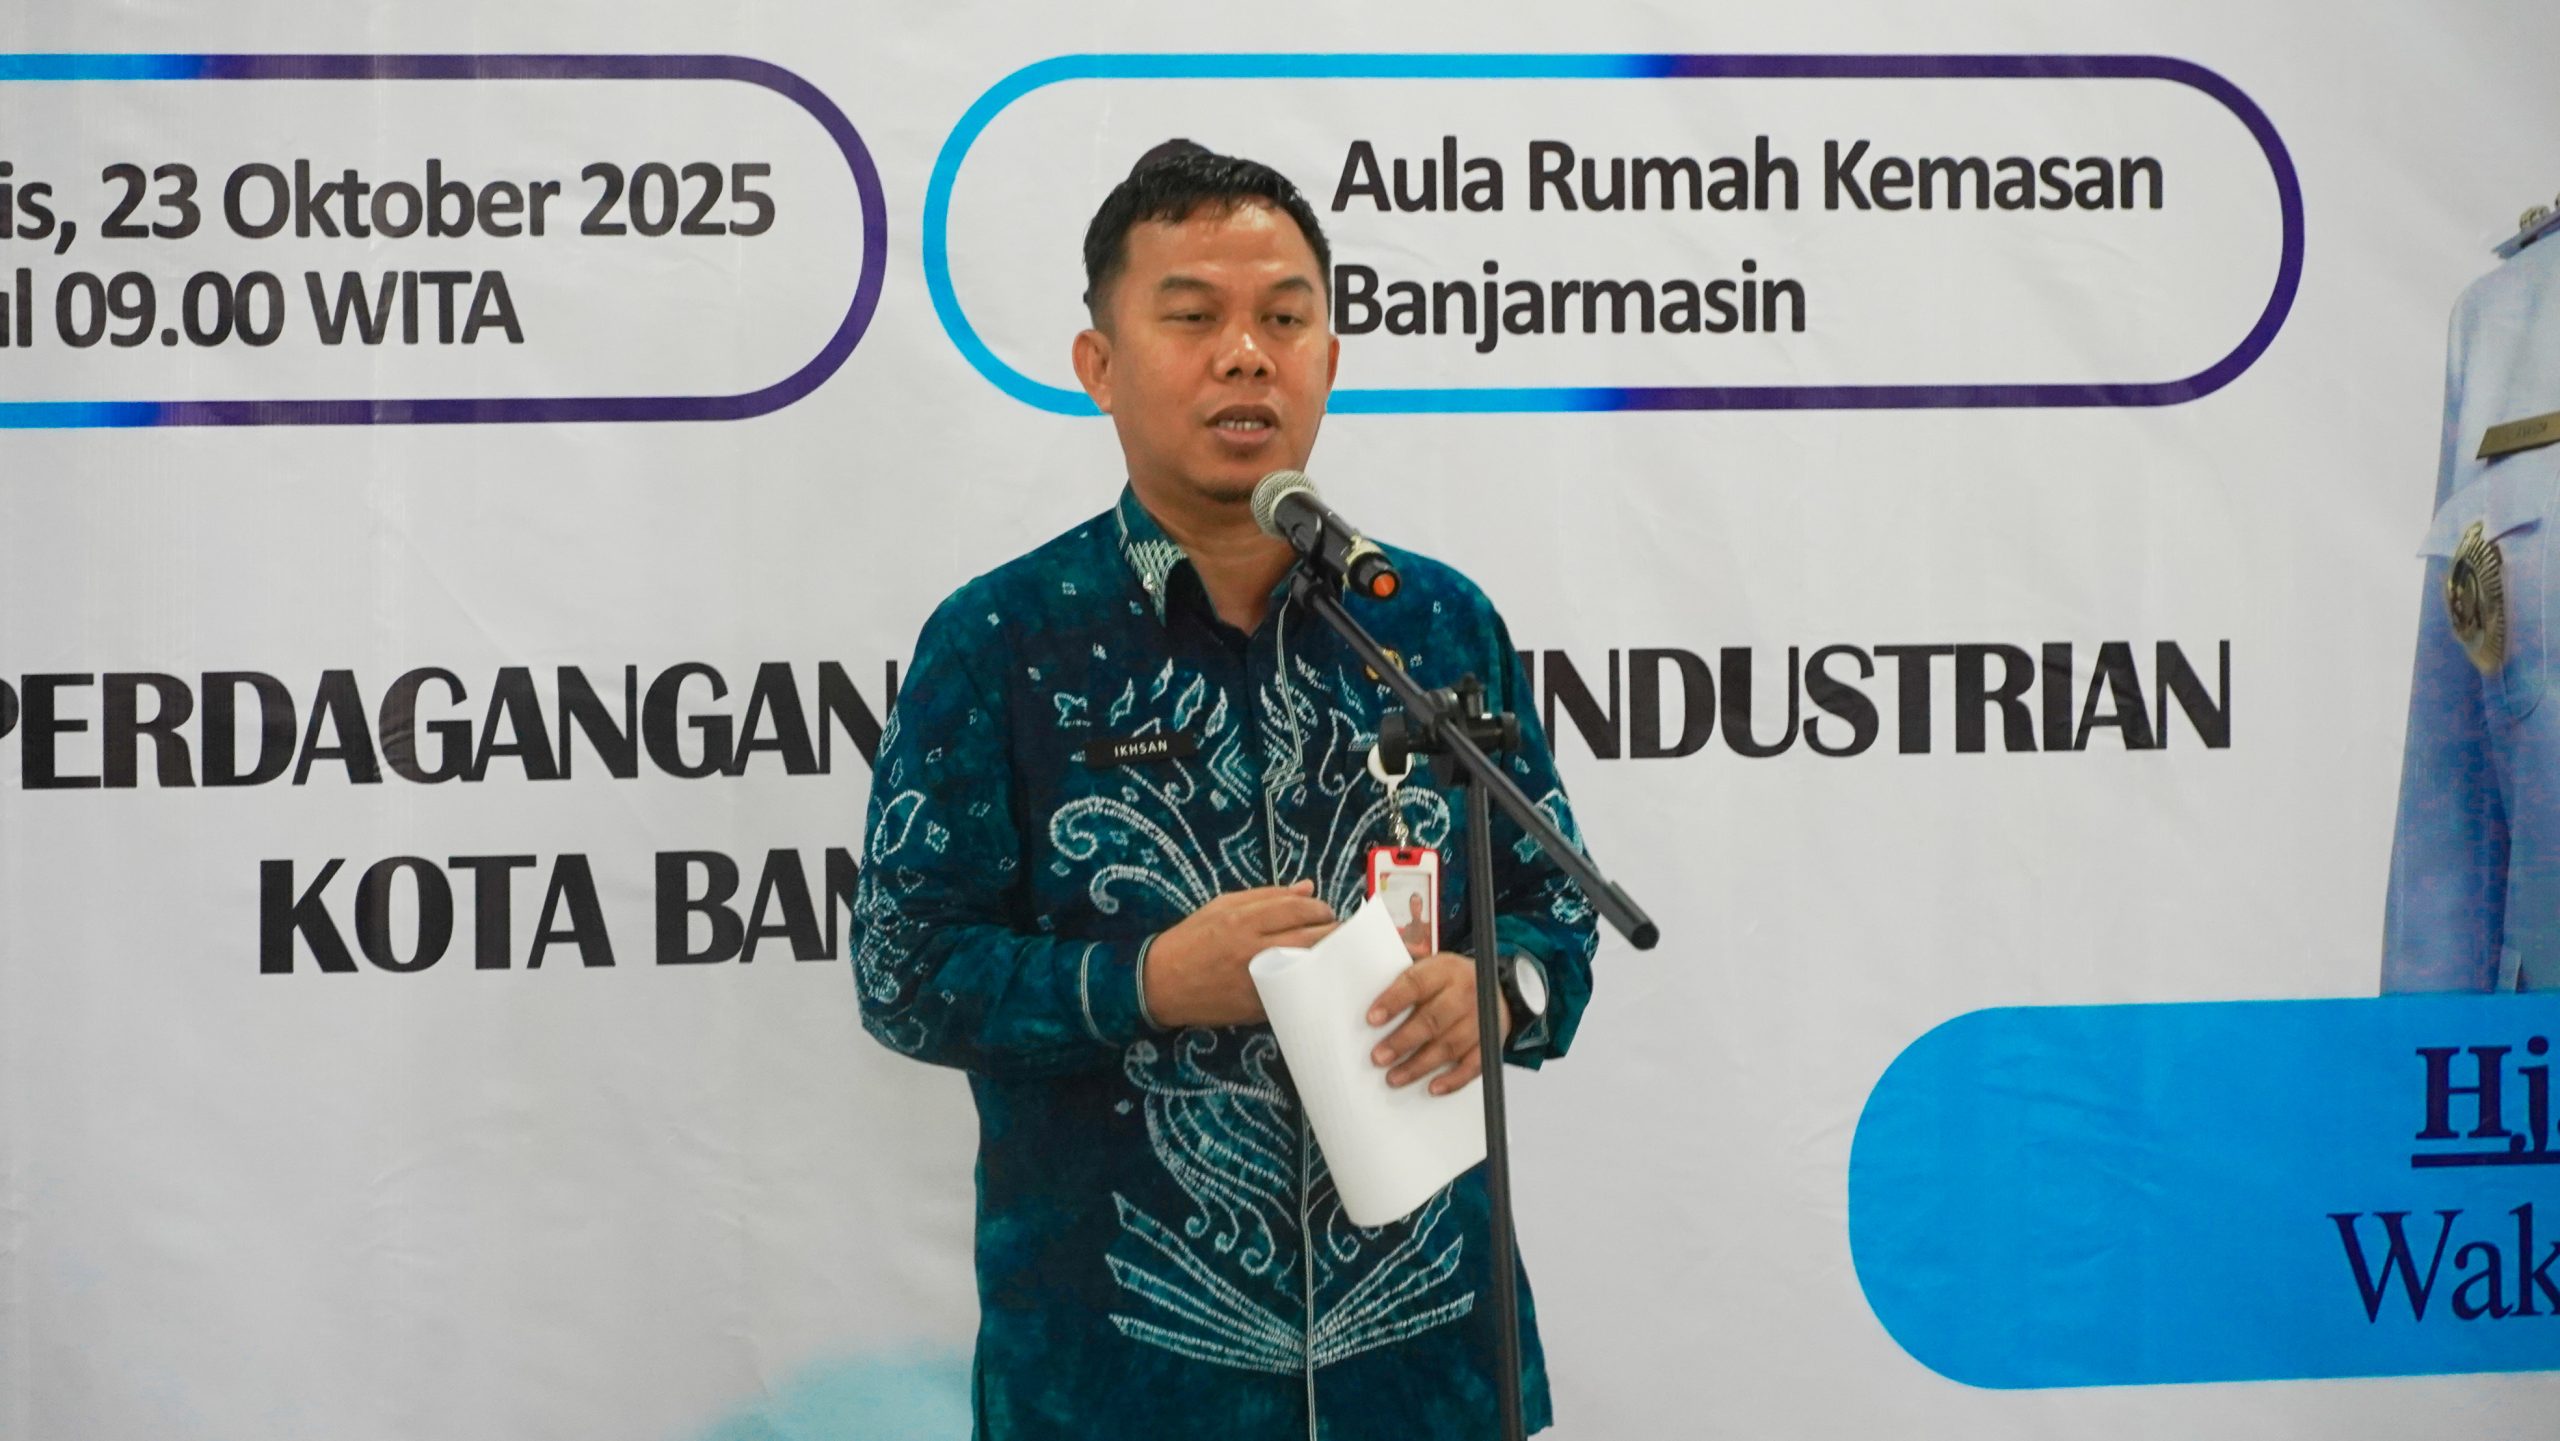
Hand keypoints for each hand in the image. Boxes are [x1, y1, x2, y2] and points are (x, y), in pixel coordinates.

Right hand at [1143, 880, 1337, 1028]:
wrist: (1161, 983)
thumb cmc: (1192, 939)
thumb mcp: (1222, 906)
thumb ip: (1267, 896)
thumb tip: (1307, 888)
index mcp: (1242, 919)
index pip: (1297, 908)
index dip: (1320, 908)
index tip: (1325, 911)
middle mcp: (1252, 949)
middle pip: (1311, 937)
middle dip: (1332, 932)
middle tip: (1336, 932)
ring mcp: (1257, 981)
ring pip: (1308, 967)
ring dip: (1326, 958)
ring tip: (1330, 953)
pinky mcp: (1257, 1006)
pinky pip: (1293, 993)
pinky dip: (1306, 983)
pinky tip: (1311, 977)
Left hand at [1366, 952, 1511, 1094]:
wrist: (1493, 987)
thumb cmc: (1449, 982)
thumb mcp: (1428, 966)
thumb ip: (1403, 974)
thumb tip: (1366, 984)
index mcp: (1445, 969)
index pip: (1416, 984)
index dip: (1393, 1001)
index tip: (1372, 1019)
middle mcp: (1466, 992)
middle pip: (1433, 1019)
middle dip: (1403, 1041)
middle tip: (1378, 1058)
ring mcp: (1481, 1019)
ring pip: (1449, 1046)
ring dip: (1420, 1065)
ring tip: (1395, 1077)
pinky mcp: (1491, 1042)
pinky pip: (1473, 1065)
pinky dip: (1453, 1079)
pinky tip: (1433, 1087)